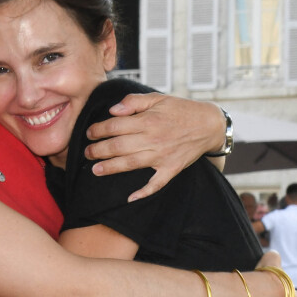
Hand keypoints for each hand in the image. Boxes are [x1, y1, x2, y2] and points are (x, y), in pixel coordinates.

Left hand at [85, 93, 225, 200]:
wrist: (210, 124)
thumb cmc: (181, 109)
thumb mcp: (157, 98)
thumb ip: (133, 102)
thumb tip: (113, 110)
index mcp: (147, 120)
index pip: (114, 126)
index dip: (98, 130)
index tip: (89, 133)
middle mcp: (152, 139)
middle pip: (118, 146)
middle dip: (98, 150)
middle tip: (86, 153)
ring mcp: (162, 156)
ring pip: (130, 164)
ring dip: (111, 168)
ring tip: (95, 170)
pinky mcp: (171, 169)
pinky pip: (156, 184)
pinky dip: (144, 192)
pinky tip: (130, 198)